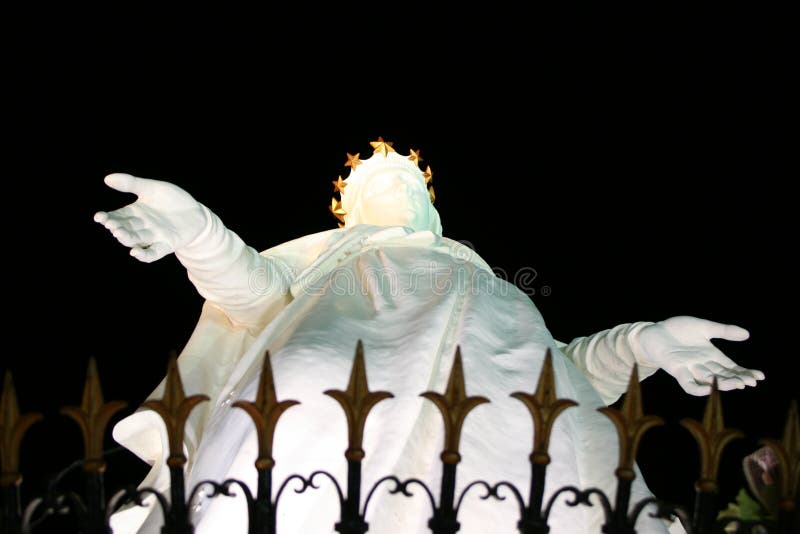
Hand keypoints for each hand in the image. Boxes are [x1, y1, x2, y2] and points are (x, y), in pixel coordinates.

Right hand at [94, 173, 206, 262]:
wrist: (197, 213)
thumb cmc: (173, 200)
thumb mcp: (153, 189)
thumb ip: (132, 184)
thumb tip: (107, 178)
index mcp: (135, 213)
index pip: (118, 216)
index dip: (107, 218)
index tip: (99, 217)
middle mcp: (142, 226)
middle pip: (125, 229)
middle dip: (116, 227)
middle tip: (110, 224)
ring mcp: (154, 237)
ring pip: (135, 241)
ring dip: (127, 239)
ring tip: (119, 233)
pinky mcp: (166, 245)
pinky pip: (152, 253)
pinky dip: (143, 255)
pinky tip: (134, 253)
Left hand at [635, 316, 764, 394]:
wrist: (653, 331)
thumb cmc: (677, 330)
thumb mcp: (704, 327)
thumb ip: (724, 331)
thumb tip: (747, 334)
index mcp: (711, 355)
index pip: (732, 368)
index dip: (745, 373)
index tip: (760, 376)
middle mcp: (702, 364)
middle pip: (723, 375)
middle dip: (738, 379)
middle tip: (751, 381)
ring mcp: (689, 368)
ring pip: (710, 380)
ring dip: (723, 383)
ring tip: (738, 383)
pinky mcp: (676, 369)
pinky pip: (688, 383)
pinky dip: (698, 388)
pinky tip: (709, 389)